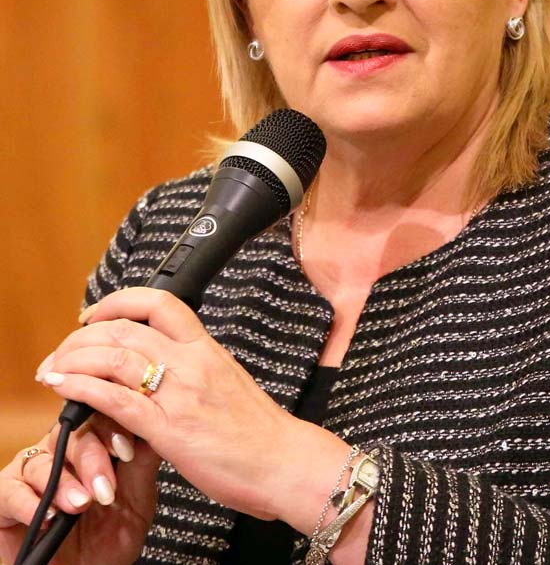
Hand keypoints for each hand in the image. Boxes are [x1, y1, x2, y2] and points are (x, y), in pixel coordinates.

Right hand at [0, 416, 159, 564]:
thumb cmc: (108, 540)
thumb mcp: (135, 503)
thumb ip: (142, 465)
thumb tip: (154, 427)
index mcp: (92, 445)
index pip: (100, 418)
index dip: (113, 429)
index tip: (127, 451)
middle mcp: (59, 452)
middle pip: (72, 435)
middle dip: (92, 459)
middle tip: (104, 489)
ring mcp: (30, 472)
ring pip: (43, 462)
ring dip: (64, 485)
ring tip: (80, 505)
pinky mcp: (5, 496)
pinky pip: (10, 490)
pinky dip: (29, 503)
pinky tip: (47, 517)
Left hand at [37, 288, 304, 521]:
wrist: (284, 461)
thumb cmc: (258, 430)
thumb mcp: (225, 383)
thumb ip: (192, 370)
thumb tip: (159, 369)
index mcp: (206, 348)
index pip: (161, 303)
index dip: (120, 301)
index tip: (96, 314)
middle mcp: (192, 362)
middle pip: (126, 327)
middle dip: (83, 335)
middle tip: (64, 351)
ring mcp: (180, 393)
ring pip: (115, 357)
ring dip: (73, 359)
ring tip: (52, 369)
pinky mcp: (170, 428)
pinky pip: (116, 400)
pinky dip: (82, 388)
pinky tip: (63, 387)